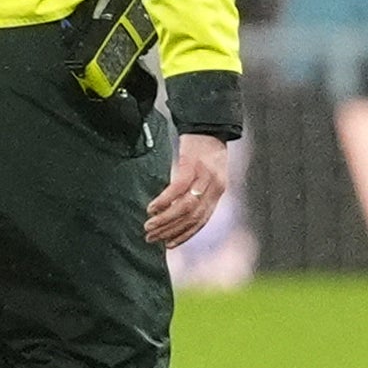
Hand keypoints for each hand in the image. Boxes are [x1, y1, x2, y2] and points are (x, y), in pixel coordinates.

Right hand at [145, 131, 230, 248]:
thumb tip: (179, 206)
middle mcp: (214, 187)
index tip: (169, 245)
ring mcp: (204, 177)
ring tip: (149, 225)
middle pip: (192, 217)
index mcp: (218, 191)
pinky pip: (177, 189)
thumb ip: (199, 189)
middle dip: (171, 230)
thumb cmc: (206, 147)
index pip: (202, 221)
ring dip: (166, 219)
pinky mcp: (192, 166)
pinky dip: (164, 201)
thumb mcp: (207, 171)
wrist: (210, 123)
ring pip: (185, 207)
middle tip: (152, 237)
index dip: (185, 235)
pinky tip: (152, 208)